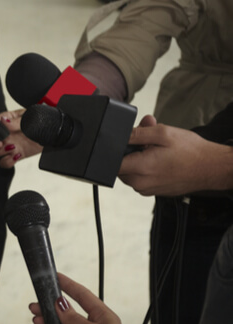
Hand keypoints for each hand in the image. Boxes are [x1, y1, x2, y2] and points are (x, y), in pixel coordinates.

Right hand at [0, 109, 42, 168]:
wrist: (55, 134)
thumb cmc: (43, 121)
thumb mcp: (30, 118)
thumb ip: (15, 122)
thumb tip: (2, 121)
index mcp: (5, 120)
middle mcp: (3, 133)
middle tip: (0, 141)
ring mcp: (7, 144)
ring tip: (12, 147)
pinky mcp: (14, 155)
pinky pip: (3, 162)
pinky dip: (7, 161)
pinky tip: (16, 155)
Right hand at [28, 273, 120, 323]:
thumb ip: (75, 318)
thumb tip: (60, 304)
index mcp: (105, 318)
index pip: (83, 295)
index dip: (68, 284)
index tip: (55, 275)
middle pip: (69, 310)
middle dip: (50, 305)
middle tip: (36, 303)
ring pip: (62, 322)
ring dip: (47, 318)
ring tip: (36, 317)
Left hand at [118, 115, 232, 195]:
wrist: (211, 168)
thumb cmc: (191, 151)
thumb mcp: (163, 133)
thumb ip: (139, 132)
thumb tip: (122, 132)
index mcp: (140, 168)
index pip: (111, 162)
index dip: (116, 149)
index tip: (129, 143)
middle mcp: (140, 183)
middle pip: (119, 166)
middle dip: (129, 153)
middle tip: (147, 145)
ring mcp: (146, 189)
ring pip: (129, 172)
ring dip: (137, 161)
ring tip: (156, 152)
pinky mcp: (152, 191)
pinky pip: (139, 178)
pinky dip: (145, 168)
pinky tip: (159, 161)